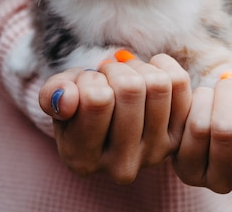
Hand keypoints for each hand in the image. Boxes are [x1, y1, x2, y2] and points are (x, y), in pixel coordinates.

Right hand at [39, 53, 192, 183]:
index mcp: (83, 160)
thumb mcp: (56, 97)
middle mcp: (121, 166)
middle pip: (131, 89)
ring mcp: (155, 153)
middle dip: (115, 70)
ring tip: (124, 75)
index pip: (97, 100)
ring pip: (158, 85)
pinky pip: (179, 83)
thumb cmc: (78, 102)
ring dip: (137, 68)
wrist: (108, 113)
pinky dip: (161, 65)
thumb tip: (65, 99)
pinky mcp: (179, 136)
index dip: (90, 79)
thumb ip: (52, 96)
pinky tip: (146, 72)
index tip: (85, 85)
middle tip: (106, 76)